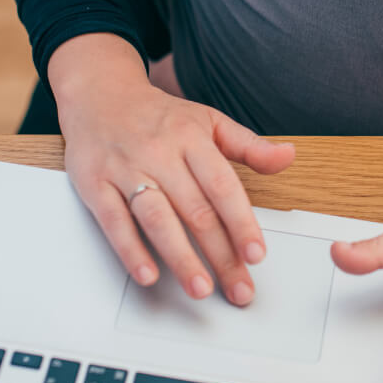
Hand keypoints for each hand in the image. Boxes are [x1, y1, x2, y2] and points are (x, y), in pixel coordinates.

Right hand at [51, 35, 294, 305]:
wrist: (101, 94)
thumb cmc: (161, 116)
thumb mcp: (209, 121)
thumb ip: (249, 146)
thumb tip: (287, 156)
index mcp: (191, 139)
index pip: (223, 186)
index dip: (242, 223)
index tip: (257, 254)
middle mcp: (160, 154)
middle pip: (195, 211)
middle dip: (221, 255)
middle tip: (239, 288)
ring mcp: (126, 169)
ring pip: (157, 218)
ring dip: (180, 257)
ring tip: (201, 287)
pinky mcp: (95, 184)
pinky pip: (114, 222)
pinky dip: (131, 250)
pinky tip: (148, 275)